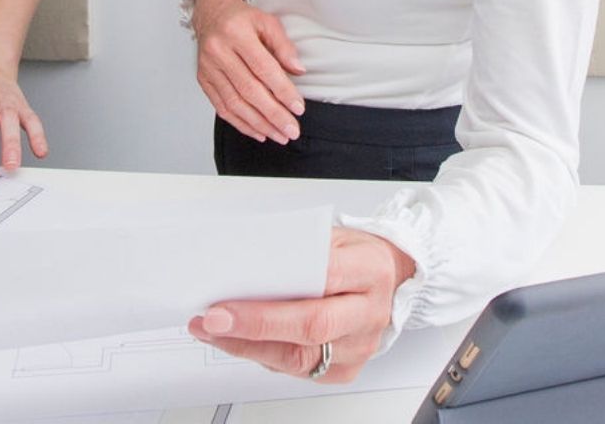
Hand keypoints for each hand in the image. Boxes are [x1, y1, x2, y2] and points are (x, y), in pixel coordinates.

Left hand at [188, 228, 415, 381]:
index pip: (318, 283)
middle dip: (253, 327)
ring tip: (212, 330)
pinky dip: (264, 356)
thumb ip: (297, 245)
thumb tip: (245, 257)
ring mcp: (359, 346)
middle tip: (212, 320)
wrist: (392, 277)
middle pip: (309, 328)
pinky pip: (300, 370)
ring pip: (300, 357)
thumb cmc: (358, 253)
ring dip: (248, 346)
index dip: (271, 295)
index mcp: (368, 270)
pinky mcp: (346, 369)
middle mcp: (368, 314)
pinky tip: (238, 342)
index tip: (227, 297)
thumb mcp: (333, 233)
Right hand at [192, 0, 305, 142]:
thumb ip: (283, 46)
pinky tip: (258, 132)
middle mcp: (218, 50)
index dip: (282, 90)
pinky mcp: (203, 79)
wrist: (211, 13)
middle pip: (248, 89)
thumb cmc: (241, 19)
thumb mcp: (267, 22)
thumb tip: (298, 71)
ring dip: (258, 124)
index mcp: (236, 32)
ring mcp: (208, 67)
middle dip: (273, 114)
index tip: (298, 108)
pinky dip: (241, 123)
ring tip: (279, 135)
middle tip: (291, 130)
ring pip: (234, 102)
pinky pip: (221, 107)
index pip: (262, 67)